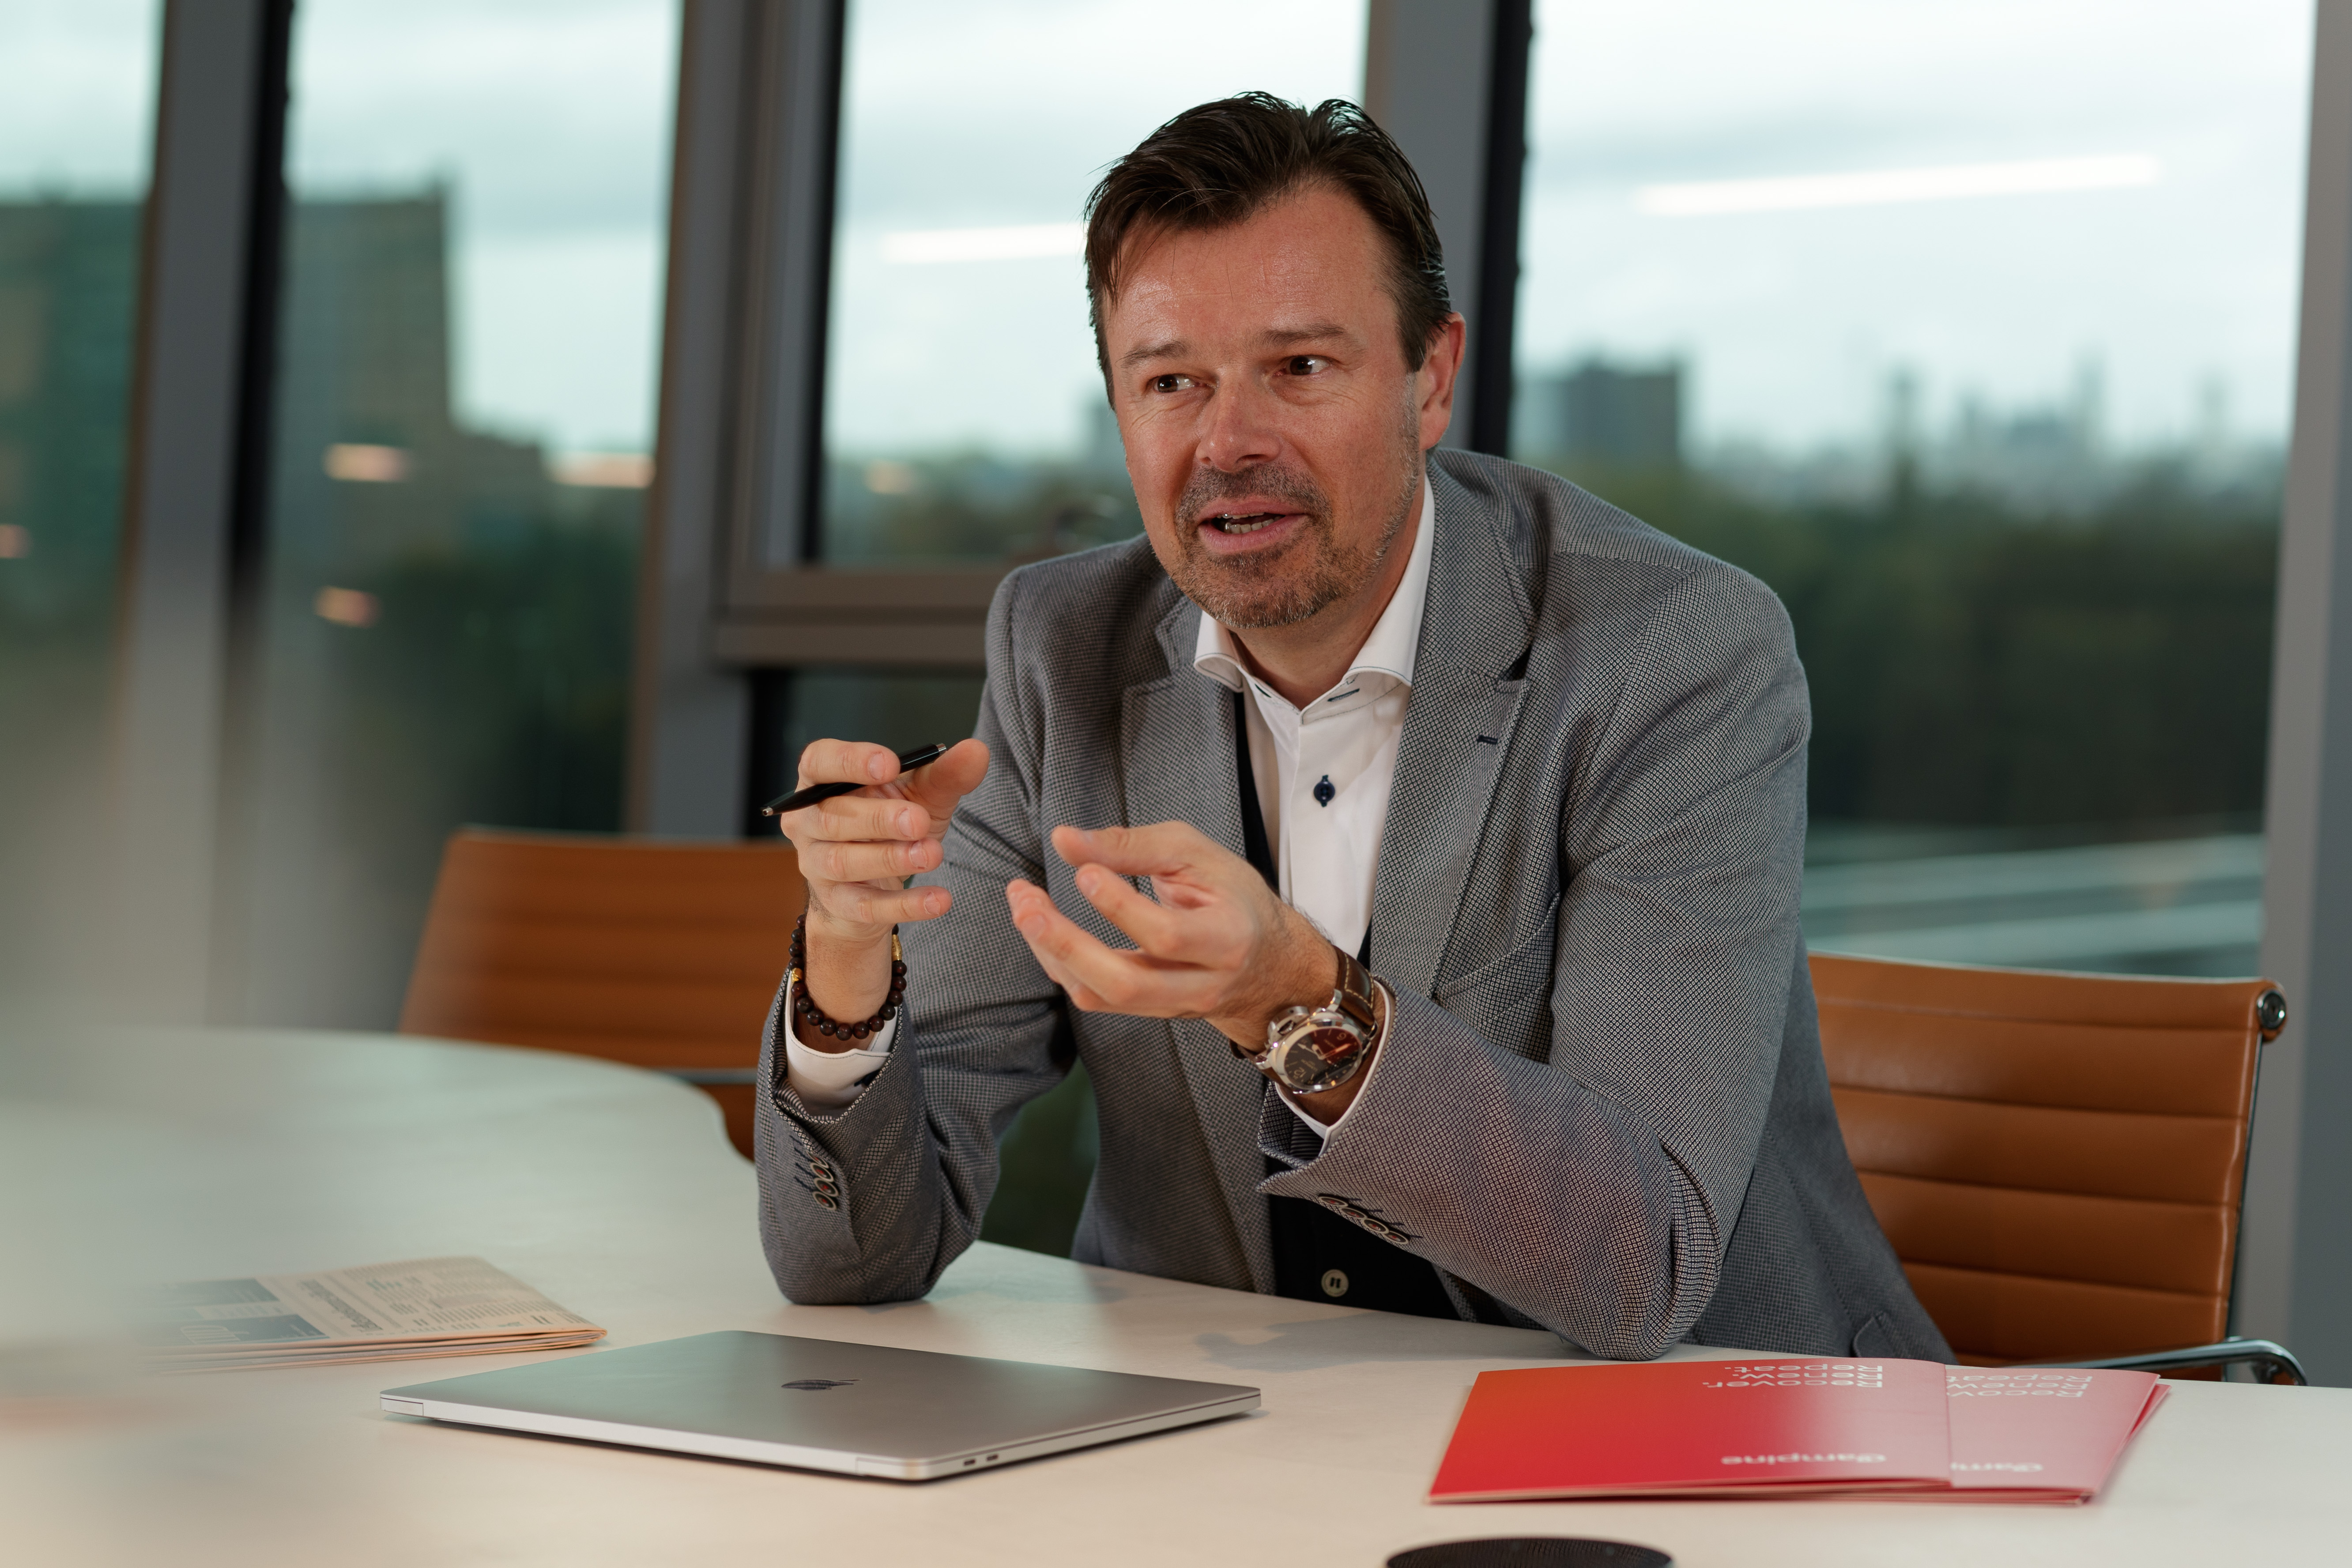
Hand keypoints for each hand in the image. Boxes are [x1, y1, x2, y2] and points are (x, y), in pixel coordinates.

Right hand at [775, 737, 988, 1047]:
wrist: (874, 884)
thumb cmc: (890, 824)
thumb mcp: (919, 795)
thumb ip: (944, 773)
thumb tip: (976, 751)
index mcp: (821, 780)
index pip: (819, 762)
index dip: (849, 761)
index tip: (889, 764)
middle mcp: (808, 821)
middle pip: (831, 816)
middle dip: (877, 818)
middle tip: (917, 820)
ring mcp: (817, 865)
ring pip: (843, 861)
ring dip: (889, 858)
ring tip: (931, 854)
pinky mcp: (838, 904)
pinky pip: (866, 906)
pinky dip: (904, 905)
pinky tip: (938, 899)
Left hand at [1004, 821, 1336, 1050]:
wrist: (1266, 961)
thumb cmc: (1232, 897)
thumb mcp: (1196, 854)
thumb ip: (1133, 846)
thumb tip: (1065, 841)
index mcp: (1226, 940)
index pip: (1166, 935)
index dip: (1119, 905)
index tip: (1085, 871)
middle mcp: (1201, 984)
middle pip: (1126, 983)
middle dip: (1067, 944)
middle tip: (1028, 904)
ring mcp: (1172, 1006)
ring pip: (1102, 997)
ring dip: (1053, 954)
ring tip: (1025, 908)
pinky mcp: (1147, 1012)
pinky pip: (1094, 998)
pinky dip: (1062, 964)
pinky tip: (1045, 930)